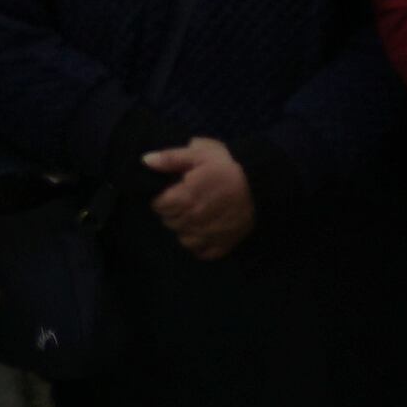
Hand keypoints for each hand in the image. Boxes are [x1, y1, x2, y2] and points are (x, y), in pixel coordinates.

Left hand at [143, 137, 255, 259]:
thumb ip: (170, 158)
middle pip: (169, 223)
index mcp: (184, 198)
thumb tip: (145, 161)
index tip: (170, 192)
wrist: (260, 183)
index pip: (158, 206)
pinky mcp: (223, 245)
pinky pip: (202, 253)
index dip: (162, 198)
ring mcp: (208, 235)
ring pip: (183, 239)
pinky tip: (204, 231)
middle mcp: (193, 221)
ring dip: (184, 229)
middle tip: (184, 201)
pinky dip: (200, 245)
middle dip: (172, 212)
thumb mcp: (198, 153)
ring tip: (193, 216)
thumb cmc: (227, 166)